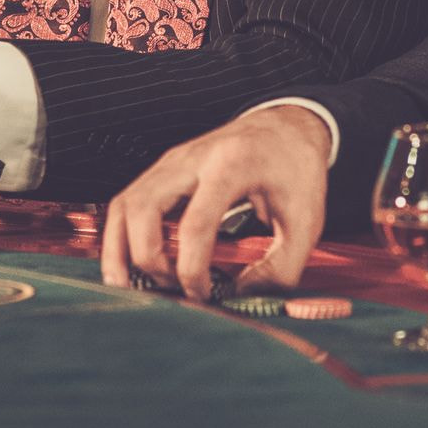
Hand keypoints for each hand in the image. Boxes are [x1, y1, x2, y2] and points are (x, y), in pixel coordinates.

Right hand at [101, 107, 330, 300]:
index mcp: (232, 165)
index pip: (195, 224)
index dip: (191, 269)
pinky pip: (126, 203)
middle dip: (148, 259)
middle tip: (170, 290)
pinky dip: (120, 237)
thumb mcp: (307, 220)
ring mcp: (172, 162)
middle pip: (143, 209)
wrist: (286, 127)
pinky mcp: (163, 171)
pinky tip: (129, 265)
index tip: (202, 295)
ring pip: (124, 205)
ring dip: (121, 251)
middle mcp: (193, 158)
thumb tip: (241, 299)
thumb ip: (281, 268)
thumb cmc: (295, 170)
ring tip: (131, 286)